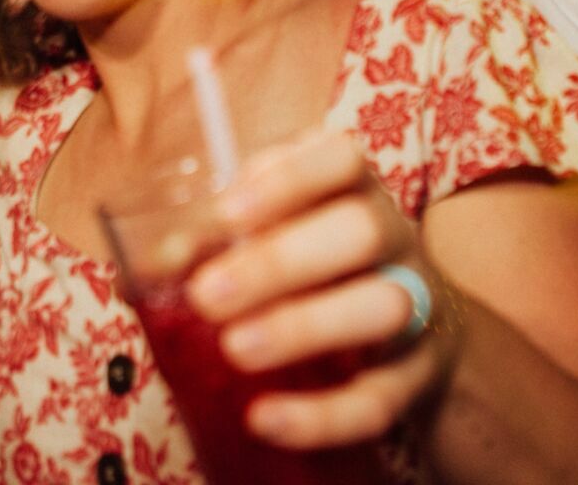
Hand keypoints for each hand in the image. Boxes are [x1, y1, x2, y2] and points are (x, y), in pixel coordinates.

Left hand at [185, 128, 457, 449]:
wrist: (418, 338)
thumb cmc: (324, 270)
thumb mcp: (277, 238)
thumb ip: (218, 242)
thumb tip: (159, 262)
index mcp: (356, 191)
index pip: (343, 158)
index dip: (290, 179)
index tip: (228, 214)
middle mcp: (394, 239)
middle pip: (362, 231)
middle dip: (281, 261)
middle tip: (207, 295)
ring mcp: (416, 307)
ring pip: (385, 306)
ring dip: (307, 325)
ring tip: (235, 348)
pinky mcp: (417, 379)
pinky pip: (381, 399)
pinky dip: (322, 415)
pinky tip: (264, 418)